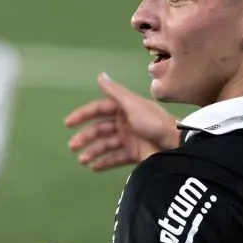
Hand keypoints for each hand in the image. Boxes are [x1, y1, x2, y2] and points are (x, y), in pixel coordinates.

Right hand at [64, 73, 180, 171]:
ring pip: (105, 145)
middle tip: (72, 147)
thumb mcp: (132, 105)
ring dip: (92, 152)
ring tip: (83, 161)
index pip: (99, 109)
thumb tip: (100, 75)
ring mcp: (130, 139)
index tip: (68, 123)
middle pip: (100, 129)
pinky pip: (115, 158)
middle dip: (85, 137)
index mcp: (124, 108)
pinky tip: (94, 167)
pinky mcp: (135, 154)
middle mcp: (125, 122)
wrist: (175, 145)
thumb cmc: (153, 123)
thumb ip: (114, 92)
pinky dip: (104, 162)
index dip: (83, 115)